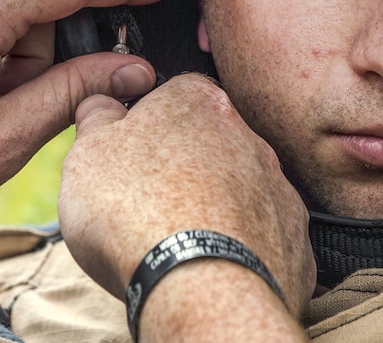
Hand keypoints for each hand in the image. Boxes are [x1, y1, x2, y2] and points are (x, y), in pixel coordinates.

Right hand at [59, 74, 315, 318]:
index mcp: (197, 101)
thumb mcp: (88, 153)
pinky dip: (242, 247)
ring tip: (179, 243)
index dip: (145, 124)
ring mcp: (277, 187)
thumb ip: (98, 119)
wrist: (200, 288)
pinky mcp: (293, 237)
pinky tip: (213, 267)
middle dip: (183, 169)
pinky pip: (264, 235)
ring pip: (241, 189)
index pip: (171, 94)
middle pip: (209, 144)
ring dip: (215, 207)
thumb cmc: (139, 214)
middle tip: (148, 205)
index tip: (126, 154)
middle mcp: (247, 135)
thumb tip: (100, 105)